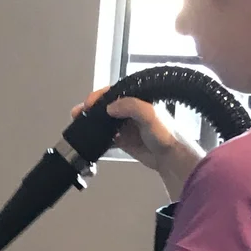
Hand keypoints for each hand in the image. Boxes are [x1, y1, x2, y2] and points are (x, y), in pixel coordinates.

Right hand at [72, 87, 202, 198]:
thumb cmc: (167, 134)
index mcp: (138, 98)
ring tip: (79, 125)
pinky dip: (97, 139)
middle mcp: (130, 110)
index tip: (89, 104)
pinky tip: (90, 141)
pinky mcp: (123, 140)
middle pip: (105, 106)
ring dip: (91, 123)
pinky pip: (106, 137)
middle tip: (79, 114)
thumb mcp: (150, 115)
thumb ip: (131, 107)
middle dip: (90, 109)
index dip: (99, 96)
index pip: (114, 92)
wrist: (171, 158)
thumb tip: (110, 107)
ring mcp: (126, 126)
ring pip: (103, 122)